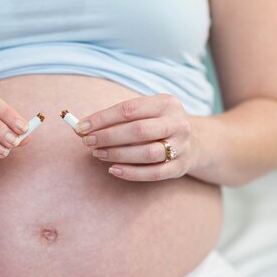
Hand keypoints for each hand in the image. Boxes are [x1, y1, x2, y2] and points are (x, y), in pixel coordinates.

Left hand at [76, 94, 198, 180]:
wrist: (195, 142)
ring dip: (118, 154)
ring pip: (147, 153)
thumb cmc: (158, 125)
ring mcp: (182, 146)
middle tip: (87, 142)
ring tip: (98, 154)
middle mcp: (178, 122)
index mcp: (166, 103)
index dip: (102, 119)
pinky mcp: (180, 167)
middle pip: (138, 130)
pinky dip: (131, 173)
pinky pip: (153, 173)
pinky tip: (113, 170)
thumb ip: (117, 119)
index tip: (81, 127)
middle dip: (108, 137)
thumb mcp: (145, 113)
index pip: (129, 109)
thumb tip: (82, 128)